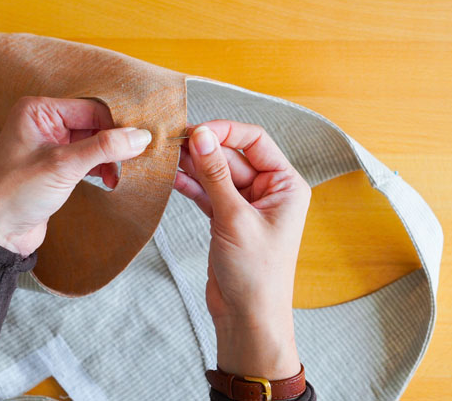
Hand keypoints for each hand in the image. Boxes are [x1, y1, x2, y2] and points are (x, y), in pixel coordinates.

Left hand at [0, 96, 151, 256]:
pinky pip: (86, 159)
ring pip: (92, 143)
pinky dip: (100, 168)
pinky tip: (109, 180)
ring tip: (116, 177)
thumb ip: (104, 147)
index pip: (91, 108)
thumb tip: (140, 136)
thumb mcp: (63, 165)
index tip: (137, 143)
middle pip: (93, 124)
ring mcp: (49, 145)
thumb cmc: (14, 193)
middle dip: (113, 145)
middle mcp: (43, 123)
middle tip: (131, 161)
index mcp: (38, 110)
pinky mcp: (55, 167)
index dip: (115, 126)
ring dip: (108, 159)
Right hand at [174, 121, 310, 379]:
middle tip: (172, 143)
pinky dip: (191, 185)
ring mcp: (246, 206)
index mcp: (286, 185)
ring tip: (166, 156)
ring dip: (193, 166)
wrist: (248, 319)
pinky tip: (170, 177)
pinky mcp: (226, 220)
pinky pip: (208, 193)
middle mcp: (269, 191)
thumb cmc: (255, 274)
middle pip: (232, 156)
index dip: (225, 131)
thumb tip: (201, 136)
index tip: (196, 131)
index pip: (255, 141)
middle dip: (204, 149)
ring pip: (217, 174)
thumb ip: (216, 175)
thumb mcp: (234, 218)